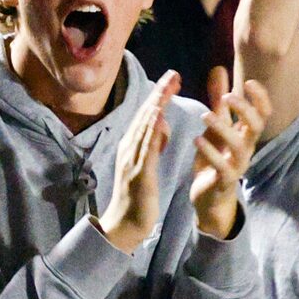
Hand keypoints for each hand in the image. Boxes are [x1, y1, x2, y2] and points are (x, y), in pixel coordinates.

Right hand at [97, 72, 179, 253]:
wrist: (125, 225)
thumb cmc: (137, 197)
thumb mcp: (148, 164)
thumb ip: (155, 142)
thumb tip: (162, 122)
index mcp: (132, 145)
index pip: (147, 114)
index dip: (159, 95)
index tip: (173, 77)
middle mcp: (129, 147)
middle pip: (144, 115)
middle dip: (159, 93)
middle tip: (173, 73)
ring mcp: (132, 159)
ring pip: (144, 127)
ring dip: (156, 105)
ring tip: (167, 87)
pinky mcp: (139, 173)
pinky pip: (146, 148)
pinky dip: (152, 131)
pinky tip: (160, 116)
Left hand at [191, 72, 269, 239]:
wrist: (209, 197)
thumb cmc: (215, 158)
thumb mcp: (215, 126)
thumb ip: (217, 100)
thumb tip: (218, 68)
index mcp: (245, 134)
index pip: (263, 114)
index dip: (260, 98)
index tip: (249, 82)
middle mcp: (246, 149)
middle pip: (257, 127)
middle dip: (245, 110)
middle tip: (228, 96)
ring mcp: (237, 166)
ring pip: (239, 147)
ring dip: (224, 129)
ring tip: (206, 115)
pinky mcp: (224, 181)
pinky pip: (222, 168)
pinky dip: (210, 153)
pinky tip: (196, 139)